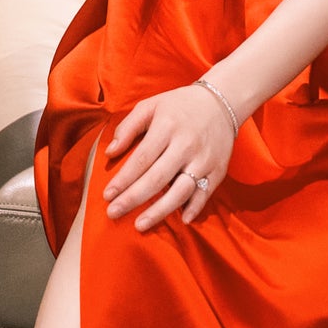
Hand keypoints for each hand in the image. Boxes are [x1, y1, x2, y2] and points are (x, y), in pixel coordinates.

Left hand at [102, 82, 235, 230]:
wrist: (221, 102)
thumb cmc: (178, 105)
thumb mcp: (150, 106)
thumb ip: (128, 128)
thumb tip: (109, 153)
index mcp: (167, 127)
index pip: (141, 159)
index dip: (123, 180)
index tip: (107, 195)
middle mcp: (186, 145)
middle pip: (157, 178)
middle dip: (133, 199)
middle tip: (113, 214)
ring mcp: (204, 159)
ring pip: (180, 191)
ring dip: (159, 211)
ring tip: (140, 225)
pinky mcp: (218, 170)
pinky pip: (205, 193)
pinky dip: (194, 208)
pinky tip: (182, 220)